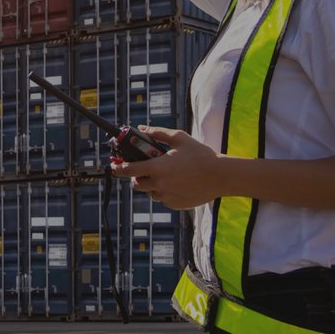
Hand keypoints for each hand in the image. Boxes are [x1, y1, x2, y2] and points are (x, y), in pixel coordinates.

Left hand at [111, 127, 232, 210]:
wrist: (220, 176)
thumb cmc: (200, 155)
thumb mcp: (179, 138)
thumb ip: (158, 133)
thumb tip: (142, 129)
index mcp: (158, 167)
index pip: (130, 170)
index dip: (119, 168)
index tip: (114, 167)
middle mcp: (159, 184)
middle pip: (137, 184)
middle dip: (137, 177)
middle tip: (145, 169)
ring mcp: (167, 196)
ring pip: (150, 192)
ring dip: (152, 184)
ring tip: (166, 174)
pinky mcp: (175, 204)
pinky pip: (163, 198)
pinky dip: (165, 191)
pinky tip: (178, 182)